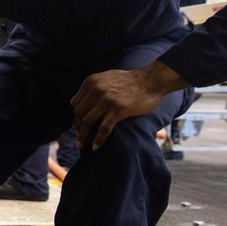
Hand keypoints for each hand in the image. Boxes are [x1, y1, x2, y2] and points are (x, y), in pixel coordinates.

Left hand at [71, 61, 187, 150]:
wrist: (150, 81)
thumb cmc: (129, 81)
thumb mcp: (105, 78)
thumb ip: (92, 88)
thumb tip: (76, 101)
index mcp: (91, 82)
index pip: (75, 103)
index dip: (76, 116)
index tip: (79, 125)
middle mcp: (96, 90)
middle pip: (79, 114)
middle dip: (78, 128)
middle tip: (80, 137)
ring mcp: (106, 101)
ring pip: (88, 122)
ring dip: (83, 136)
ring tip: (81, 145)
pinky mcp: (118, 110)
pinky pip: (104, 128)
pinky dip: (98, 139)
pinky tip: (96, 147)